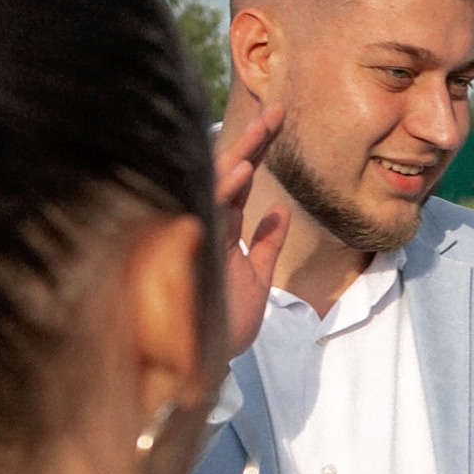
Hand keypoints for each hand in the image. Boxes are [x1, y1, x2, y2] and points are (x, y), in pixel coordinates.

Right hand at [214, 104, 287, 356]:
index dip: (259, 149)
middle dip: (254, 140)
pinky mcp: (194, 252)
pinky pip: (208, 215)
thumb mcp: (254, 278)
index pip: (240, 179)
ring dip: (241, 155)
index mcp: (220, 229)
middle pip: (229, 172)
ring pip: (215, 185)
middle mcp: (206, 226)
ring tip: (264, 127)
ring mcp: (198, 236)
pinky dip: (225, 191)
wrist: (203, 366)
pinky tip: (244, 169)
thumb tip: (280, 213)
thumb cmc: (223, 324)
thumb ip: (265, 244)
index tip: (280, 119)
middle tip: (277, 108)